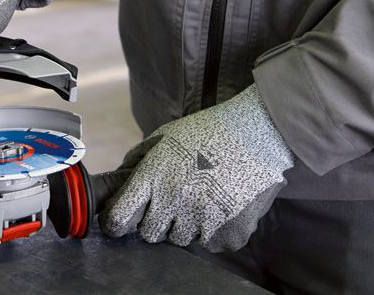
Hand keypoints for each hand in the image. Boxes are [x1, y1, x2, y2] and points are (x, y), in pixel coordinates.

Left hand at [100, 85, 293, 251]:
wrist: (257, 134)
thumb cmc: (208, 132)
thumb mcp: (165, 136)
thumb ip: (139, 158)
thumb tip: (121, 176)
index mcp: (153, 176)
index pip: (119, 217)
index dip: (116, 222)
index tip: (119, 222)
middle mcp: (173, 201)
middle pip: (150, 234)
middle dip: (157, 221)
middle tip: (174, 202)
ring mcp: (201, 220)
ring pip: (180, 239)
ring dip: (186, 224)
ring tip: (202, 197)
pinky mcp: (227, 234)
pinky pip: (210, 243)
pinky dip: (214, 230)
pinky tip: (222, 205)